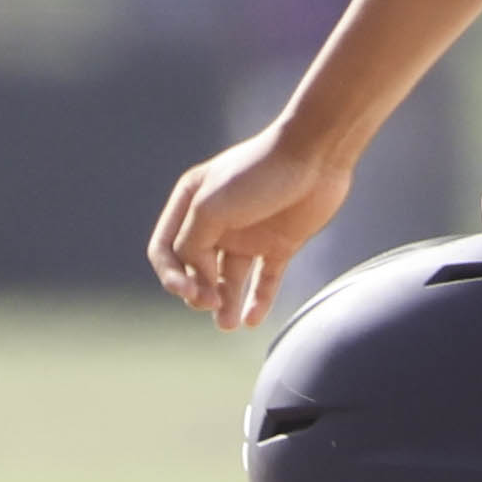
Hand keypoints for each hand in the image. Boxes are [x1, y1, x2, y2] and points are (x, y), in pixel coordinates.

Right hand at [147, 128, 356, 328]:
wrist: (316, 156)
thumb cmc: (258, 173)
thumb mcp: (209, 207)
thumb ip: (191, 243)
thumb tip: (195, 276)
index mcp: (191, 203)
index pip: (165, 250)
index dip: (171, 276)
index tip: (189, 291)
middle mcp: (217, 220)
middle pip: (195, 269)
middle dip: (199, 292)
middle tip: (213, 303)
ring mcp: (249, 234)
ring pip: (229, 280)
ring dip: (225, 304)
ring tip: (228, 325)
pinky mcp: (280, 245)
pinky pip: (264, 281)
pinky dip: (257, 302)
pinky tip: (251, 320)